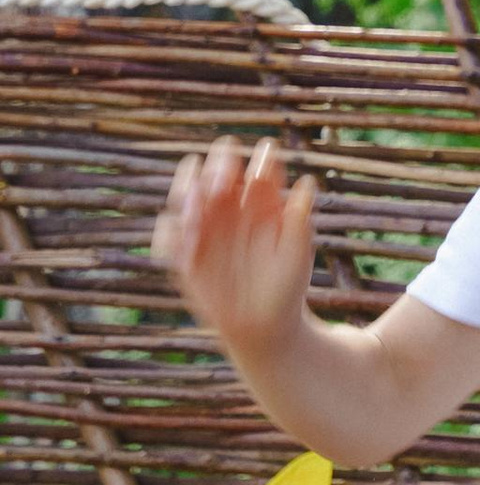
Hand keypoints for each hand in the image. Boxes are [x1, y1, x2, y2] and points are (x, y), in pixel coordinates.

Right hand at [154, 136, 315, 351]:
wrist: (265, 326)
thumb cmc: (288, 286)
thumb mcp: (297, 254)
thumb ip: (299, 220)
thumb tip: (308, 182)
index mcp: (262, 201)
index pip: (257, 166)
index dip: (257, 158)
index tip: (261, 163)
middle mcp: (230, 207)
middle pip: (216, 170)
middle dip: (215, 168)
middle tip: (221, 183)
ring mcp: (204, 228)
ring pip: (186, 194)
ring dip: (187, 193)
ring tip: (196, 207)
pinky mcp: (184, 254)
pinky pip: (168, 233)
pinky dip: (170, 231)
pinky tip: (186, 240)